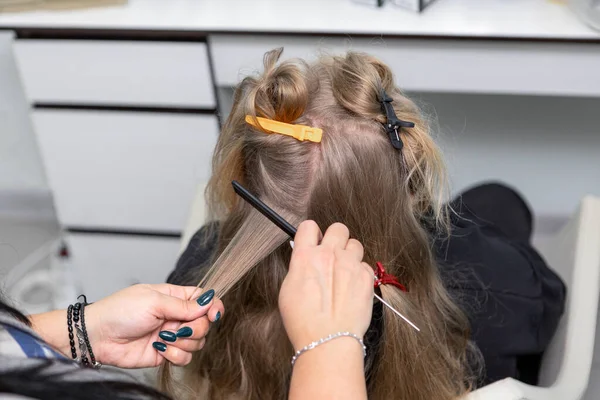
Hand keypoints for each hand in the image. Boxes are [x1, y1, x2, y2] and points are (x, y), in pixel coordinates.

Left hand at [83, 284, 222, 367]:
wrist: (98, 336)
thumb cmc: (120, 311)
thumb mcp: (154, 301)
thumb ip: (184, 305)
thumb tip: (209, 302)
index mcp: (174, 297)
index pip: (204, 299)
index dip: (213, 306)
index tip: (215, 314)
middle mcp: (176, 316)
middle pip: (204, 323)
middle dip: (196, 328)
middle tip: (178, 328)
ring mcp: (172, 335)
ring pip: (197, 342)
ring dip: (183, 342)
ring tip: (163, 338)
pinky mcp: (166, 354)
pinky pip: (185, 357)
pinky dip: (176, 355)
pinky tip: (160, 349)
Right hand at [279, 221, 373, 349]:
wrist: (327, 340)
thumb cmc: (304, 321)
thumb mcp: (288, 290)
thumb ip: (299, 268)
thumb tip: (305, 260)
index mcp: (305, 256)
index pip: (309, 226)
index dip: (311, 233)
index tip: (313, 240)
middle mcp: (329, 255)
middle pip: (338, 228)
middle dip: (335, 238)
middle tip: (332, 253)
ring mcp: (350, 264)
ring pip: (355, 244)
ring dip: (350, 254)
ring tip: (344, 271)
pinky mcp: (366, 277)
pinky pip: (365, 265)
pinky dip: (360, 273)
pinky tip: (353, 287)